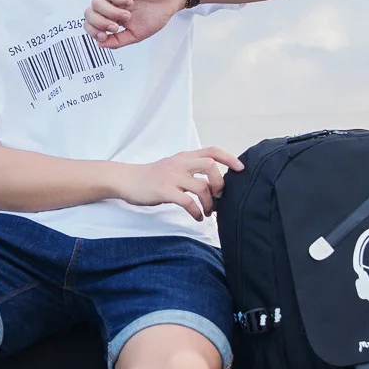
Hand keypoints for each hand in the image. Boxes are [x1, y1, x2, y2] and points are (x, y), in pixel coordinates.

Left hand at [84, 0, 186, 48]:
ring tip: (127, 16)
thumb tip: (99, 44)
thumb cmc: (156, 14)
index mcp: (111, 17)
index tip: (105, 36)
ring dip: (110, 13)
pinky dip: (118, 0)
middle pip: (89, 13)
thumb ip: (118, 41)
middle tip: (115, 28)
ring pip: (96, 3)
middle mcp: (110, 4)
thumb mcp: (136, 34)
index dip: (93, 31)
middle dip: (99, 23)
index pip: (91, 24)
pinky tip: (130, 3)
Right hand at [115, 147, 244, 221]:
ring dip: (209, 203)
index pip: (212, 151)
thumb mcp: (173, 168)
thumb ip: (191, 172)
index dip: (229, 158)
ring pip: (201, 186)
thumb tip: (214, 185)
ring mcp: (172, 176)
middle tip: (219, 197)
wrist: (127, 180)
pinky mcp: (164, 190)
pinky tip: (197, 217)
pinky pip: (188, 202)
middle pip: (210, 165)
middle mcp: (180, 163)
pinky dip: (196, 212)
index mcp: (184, 157)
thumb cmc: (152, 177)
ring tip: (207, 212)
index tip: (241, 168)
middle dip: (220, 183)